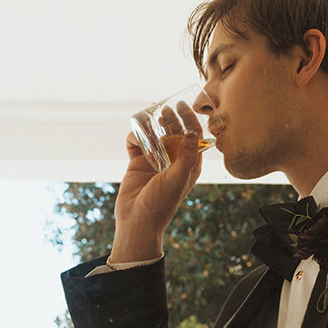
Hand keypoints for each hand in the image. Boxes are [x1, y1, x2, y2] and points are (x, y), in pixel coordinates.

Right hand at [110, 100, 203, 263]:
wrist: (137, 222)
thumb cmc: (162, 204)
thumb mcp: (178, 180)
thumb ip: (186, 156)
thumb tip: (193, 133)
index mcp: (188, 164)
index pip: (192, 136)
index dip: (189, 120)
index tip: (182, 105)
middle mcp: (172, 160)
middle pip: (173, 132)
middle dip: (170, 119)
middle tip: (165, 110)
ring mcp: (154, 161)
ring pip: (154, 135)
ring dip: (152, 125)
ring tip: (149, 118)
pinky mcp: (137, 163)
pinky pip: (136, 143)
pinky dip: (135, 136)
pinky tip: (135, 137)